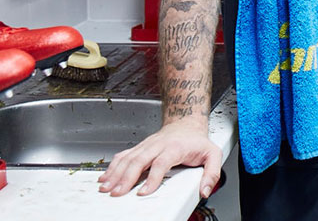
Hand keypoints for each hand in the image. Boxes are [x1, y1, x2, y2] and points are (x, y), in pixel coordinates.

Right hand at [98, 120, 221, 197]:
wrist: (187, 123)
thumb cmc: (197, 141)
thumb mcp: (213, 154)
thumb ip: (212, 173)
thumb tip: (205, 191)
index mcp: (174, 148)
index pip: (161, 163)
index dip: (152, 178)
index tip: (143, 192)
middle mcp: (158, 145)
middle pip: (139, 160)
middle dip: (126, 178)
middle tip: (117, 193)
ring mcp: (147, 145)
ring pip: (128, 158)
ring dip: (115, 173)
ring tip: (105, 187)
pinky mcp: (140, 147)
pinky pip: (124, 155)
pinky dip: (112, 166)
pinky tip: (105, 177)